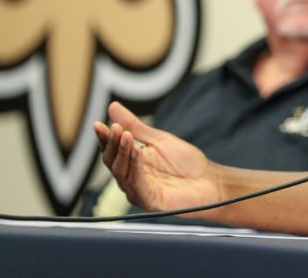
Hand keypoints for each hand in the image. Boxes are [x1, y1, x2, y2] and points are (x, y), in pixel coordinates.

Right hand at [92, 101, 220, 212]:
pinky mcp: (147, 200)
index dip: (104, 138)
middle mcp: (131, 177)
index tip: (98, 125)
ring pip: (121, 171)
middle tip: (115, 128)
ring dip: (122, 151)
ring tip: (125, 135)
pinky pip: (136, 182)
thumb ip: (135, 126)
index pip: (111, 150)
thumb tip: (113, 107)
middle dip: (112, 143)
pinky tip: (137, 151)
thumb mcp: (158, 139)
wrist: (209, 181)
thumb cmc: (187, 163)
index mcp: (132, 162)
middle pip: (112, 161)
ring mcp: (138, 190)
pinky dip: (135, 165)